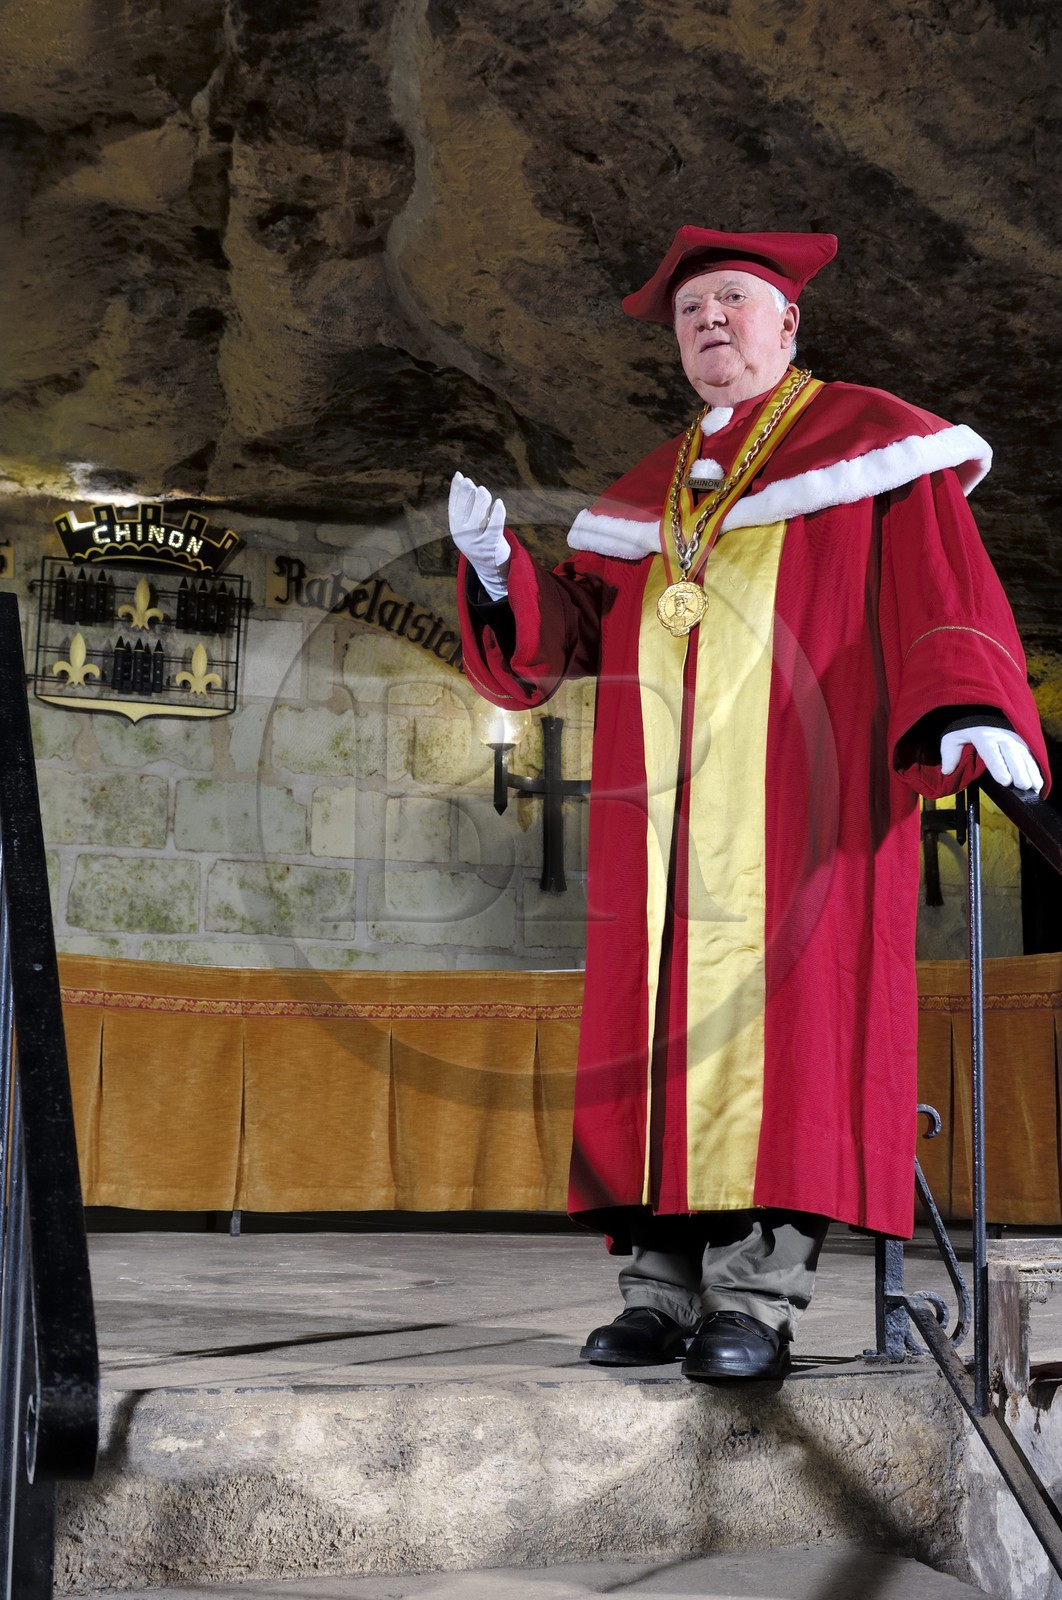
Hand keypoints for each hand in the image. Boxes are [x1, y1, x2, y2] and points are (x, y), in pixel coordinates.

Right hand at [448, 472, 509, 600]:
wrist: (490, 567)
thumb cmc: (481, 538)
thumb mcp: (469, 524)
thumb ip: (466, 505)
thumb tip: (463, 479)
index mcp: (455, 528)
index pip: (453, 505)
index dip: (455, 490)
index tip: (459, 476)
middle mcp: (463, 535)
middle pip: (464, 509)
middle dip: (466, 493)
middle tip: (471, 483)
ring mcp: (476, 541)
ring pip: (479, 515)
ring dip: (482, 500)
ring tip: (484, 491)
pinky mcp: (490, 545)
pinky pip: (495, 526)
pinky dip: (497, 513)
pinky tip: (499, 503)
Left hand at [939, 726, 1043, 791]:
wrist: (982, 710)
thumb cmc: (966, 727)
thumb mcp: (952, 737)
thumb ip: (949, 753)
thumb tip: (947, 771)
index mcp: (983, 736)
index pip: (992, 753)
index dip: (999, 767)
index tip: (1005, 781)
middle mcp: (1001, 736)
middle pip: (1012, 755)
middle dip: (1019, 771)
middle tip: (1023, 786)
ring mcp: (1014, 737)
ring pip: (1025, 755)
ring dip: (1031, 771)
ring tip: (1035, 786)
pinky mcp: (1023, 740)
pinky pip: (1031, 754)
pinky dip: (1036, 768)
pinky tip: (1039, 781)